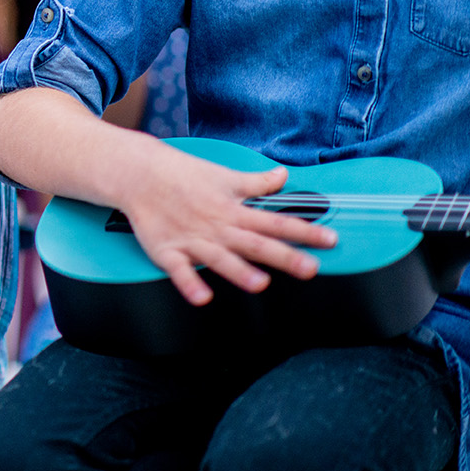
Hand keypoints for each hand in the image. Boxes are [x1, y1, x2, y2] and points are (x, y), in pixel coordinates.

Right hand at [119, 147, 336, 305]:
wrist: (139, 173)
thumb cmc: (181, 174)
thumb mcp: (224, 175)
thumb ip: (256, 183)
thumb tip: (282, 176)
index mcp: (234, 210)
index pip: (276, 222)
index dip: (305, 231)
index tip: (330, 240)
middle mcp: (218, 227)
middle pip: (255, 244)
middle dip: (284, 257)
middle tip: (310, 268)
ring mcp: (193, 240)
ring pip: (220, 258)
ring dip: (239, 271)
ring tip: (259, 284)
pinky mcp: (167, 250)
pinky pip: (179, 271)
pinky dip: (190, 284)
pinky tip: (202, 297)